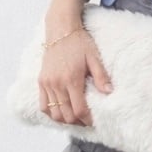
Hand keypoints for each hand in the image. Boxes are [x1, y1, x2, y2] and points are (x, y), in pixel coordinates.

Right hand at [41, 0, 113, 125]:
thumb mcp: (94, 58)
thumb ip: (101, 76)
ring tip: (75, 119)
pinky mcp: (41, 81)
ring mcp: (47, 83)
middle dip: (77, 122)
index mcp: (71, 79)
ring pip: (54, 113)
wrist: (60, 30)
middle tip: (86, 121)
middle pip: (66, 115)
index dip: (87, 119)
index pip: (79, 109)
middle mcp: (57, 84)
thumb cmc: (80, 42)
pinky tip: (61, 113)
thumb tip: (109, 92)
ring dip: (65, 120)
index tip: (93, 121)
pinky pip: (43, 105)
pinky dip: (52, 113)